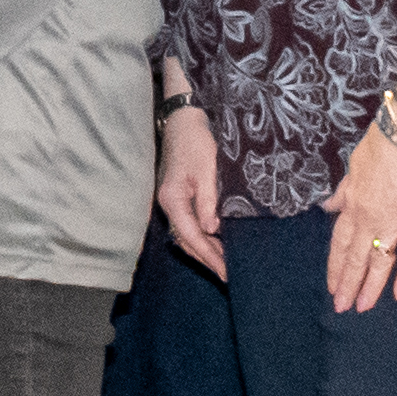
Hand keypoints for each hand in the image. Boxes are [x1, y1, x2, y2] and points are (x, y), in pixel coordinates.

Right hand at [154, 100, 224, 280]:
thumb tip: (212, 229)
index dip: (209, 255)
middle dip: (206, 259)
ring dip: (204, 250)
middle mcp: (169, 203)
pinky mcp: (178, 196)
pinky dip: (202, 237)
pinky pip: (188, 224)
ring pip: (187, 234)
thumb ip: (208, 199)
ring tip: (223, 263)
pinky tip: (215, 241)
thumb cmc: (195, 141)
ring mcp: (172, 200)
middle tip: (227, 275)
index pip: (192, 236)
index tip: (225, 271)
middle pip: (187, 240)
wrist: (183, 120)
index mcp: (173, 198)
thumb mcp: (206, 168)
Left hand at [325, 116, 396, 315]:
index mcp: (352, 204)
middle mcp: (369, 217)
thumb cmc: (382, 143)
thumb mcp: (353, 166)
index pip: (340, 242)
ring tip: (362, 307)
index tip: (332, 284)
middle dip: (347, 283)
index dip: (335, 265)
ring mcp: (394, 220)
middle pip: (354, 257)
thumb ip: (342, 191)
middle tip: (341, 307)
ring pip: (378, 260)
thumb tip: (328, 206)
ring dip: (369, 286)